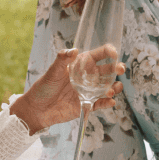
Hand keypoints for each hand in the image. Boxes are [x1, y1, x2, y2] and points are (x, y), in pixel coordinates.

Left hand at [9, 45, 125, 134]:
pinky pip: (101, 103)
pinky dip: (108, 103)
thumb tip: (74, 50)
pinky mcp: (88, 104)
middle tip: (120, 69)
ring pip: (108, 87)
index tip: (112, 52)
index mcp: (81, 65)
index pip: (98, 55)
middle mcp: (88, 77)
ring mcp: (89, 91)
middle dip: (117, 68)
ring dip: (114, 87)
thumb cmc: (44, 87)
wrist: (37, 109)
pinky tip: (110, 101)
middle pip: (108, 70)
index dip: (108, 52)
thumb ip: (62, 60)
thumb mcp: (52, 72)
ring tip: (112, 90)